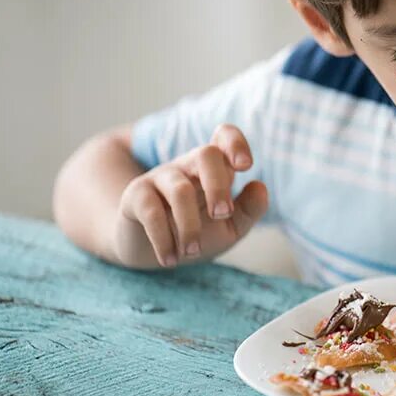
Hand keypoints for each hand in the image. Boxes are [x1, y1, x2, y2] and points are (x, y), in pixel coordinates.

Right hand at [115, 124, 268, 267]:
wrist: (157, 250)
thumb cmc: (200, 231)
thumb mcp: (230, 226)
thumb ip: (250, 209)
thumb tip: (260, 186)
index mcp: (216, 169)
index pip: (225, 136)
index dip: (236, 143)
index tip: (246, 166)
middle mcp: (188, 166)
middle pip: (206, 154)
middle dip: (218, 185)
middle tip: (222, 215)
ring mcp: (161, 178)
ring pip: (180, 190)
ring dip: (190, 226)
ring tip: (193, 252)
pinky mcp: (135, 196)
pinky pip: (151, 211)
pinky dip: (163, 239)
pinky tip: (170, 259)